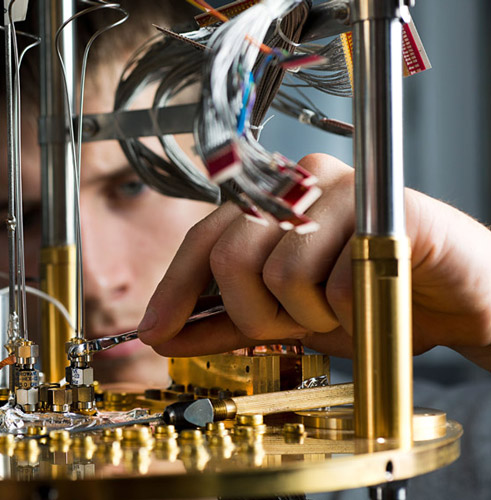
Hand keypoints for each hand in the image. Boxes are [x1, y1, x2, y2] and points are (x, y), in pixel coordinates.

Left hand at [138, 154, 490, 370]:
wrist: (457, 303)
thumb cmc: (370, 301)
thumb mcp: (286, 317)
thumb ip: (226, 322)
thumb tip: (164, 333)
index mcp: (271, 201)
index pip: (203, 240)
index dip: (174, 289)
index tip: (153, 332)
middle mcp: (300, 182)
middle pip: (232, 257)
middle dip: (254, 315)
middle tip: (292, 328)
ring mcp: (344, 189)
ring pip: (280, 273)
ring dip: (307, 317)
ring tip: (338, 311)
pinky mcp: (386, 209)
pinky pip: (336, 282)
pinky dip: (350, 313)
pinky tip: (372, 300)